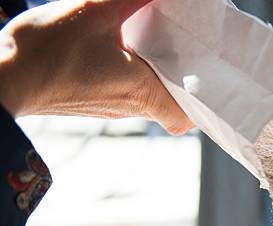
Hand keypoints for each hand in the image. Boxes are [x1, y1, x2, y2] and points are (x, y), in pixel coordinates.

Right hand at [0, 0, 193, 134]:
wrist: (4, 78)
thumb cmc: (49, 53)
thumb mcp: (95, 13)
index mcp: (142, 93)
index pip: (185, 118)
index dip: (200, 104)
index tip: (205, 79)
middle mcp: (130, 108)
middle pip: (170, 102)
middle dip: (180, 77)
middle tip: (185, 49)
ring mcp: (110, 108)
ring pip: (147, 95)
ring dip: (156, 73)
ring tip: (157, 43)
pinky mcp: (92, 102)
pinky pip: (124, 91)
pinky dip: (133, 73)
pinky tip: (125, 49)